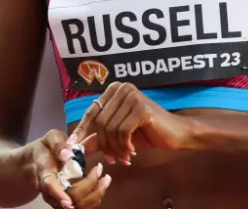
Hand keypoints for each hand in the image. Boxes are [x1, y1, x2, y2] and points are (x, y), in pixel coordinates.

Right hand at [34, 130, 109, 208]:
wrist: (36, 162)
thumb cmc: (46, 148)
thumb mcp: (50, 138)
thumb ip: (58, 145)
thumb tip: (68, 155)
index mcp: (44, 172)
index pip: (49, 186)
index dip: (59, 195)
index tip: (69, 202)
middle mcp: (49, 190)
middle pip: (68, 199)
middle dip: (88, 187)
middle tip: (100, 169)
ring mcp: (57, 198)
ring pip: (77, 206)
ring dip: (95, 194)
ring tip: (106, 178)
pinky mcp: (66, 201)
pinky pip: (82, 206)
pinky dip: (94, 198)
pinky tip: (101, 185)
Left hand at [71, 82, 191, 165]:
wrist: (175, 134)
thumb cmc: (147, 133)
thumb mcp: (118, 135)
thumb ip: (98, 138)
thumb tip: (76, 147)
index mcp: (115, 90)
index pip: (92, 112)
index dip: (82, 130)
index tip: (72, 147)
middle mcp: (122, 88)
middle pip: (100, 123)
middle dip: (105, 145)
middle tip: (112, 159)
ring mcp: (132, 95)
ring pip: (111, 129)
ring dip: (115, 148)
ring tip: (124, 157)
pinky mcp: (141, 107)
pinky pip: (122, 131)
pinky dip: (125, 146)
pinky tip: (132, 152)